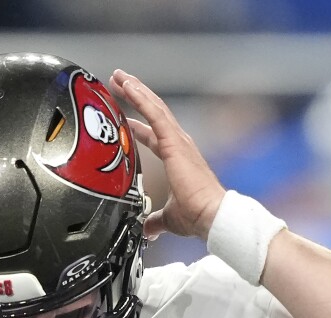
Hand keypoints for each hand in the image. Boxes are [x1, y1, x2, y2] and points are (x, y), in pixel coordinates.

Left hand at [107, 69, 224, 240]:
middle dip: (135, 97)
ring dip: (136, 90)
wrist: (212, 216)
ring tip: (120, 76)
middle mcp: (179, 145)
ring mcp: (178, 141)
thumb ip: (156, 220)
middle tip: (118, 82)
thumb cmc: (198, 216)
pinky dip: (140, 97)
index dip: (138, 125)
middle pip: (153, 112)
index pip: (154, 135)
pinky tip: (128, 85)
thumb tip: (149, 229)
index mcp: (177, 158)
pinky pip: (155, 113)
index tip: (125, 118)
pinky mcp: (175, 142)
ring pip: (154, 106)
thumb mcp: (169, 218)